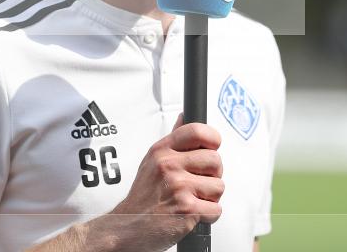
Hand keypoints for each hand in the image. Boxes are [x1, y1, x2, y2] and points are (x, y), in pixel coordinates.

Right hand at [108, 115, 224, 251]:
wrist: (127, 227)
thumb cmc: (143, 197)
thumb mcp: (151, 161)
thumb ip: (172, 141)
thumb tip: (184, 118)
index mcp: (162, 150)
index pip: (196, 131)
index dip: (212, 139)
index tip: (212, 148)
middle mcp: (169, 165)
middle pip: (215, 160)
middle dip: (213, 175)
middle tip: (199, 184)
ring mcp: (178, 186)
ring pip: (219, 186)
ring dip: (211, 198)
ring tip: (192, 200)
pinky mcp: (187, 208)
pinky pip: (216, 209)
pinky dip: (208, 216)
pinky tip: (192, 214)